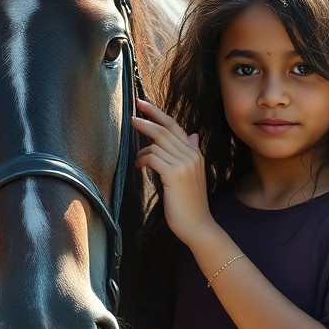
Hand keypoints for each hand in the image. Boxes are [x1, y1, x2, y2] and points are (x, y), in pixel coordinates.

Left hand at [131, 99, 213, 244]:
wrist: (197, 224)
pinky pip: (152, 157)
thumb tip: (193, 135)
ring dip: (142, 150)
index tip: (143, 105)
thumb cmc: (190, 202)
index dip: (158, 114)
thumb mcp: (192, 174)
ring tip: (139, 160)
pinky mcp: (174, 174)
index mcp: (195, 153)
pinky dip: (143, 160)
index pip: (175, 126)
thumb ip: (190, 153)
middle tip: (132, 117)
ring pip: (156, 144)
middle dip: (146, 120)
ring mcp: (184, 164)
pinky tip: (140, 167)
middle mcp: (191, 155)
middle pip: (164, 130)